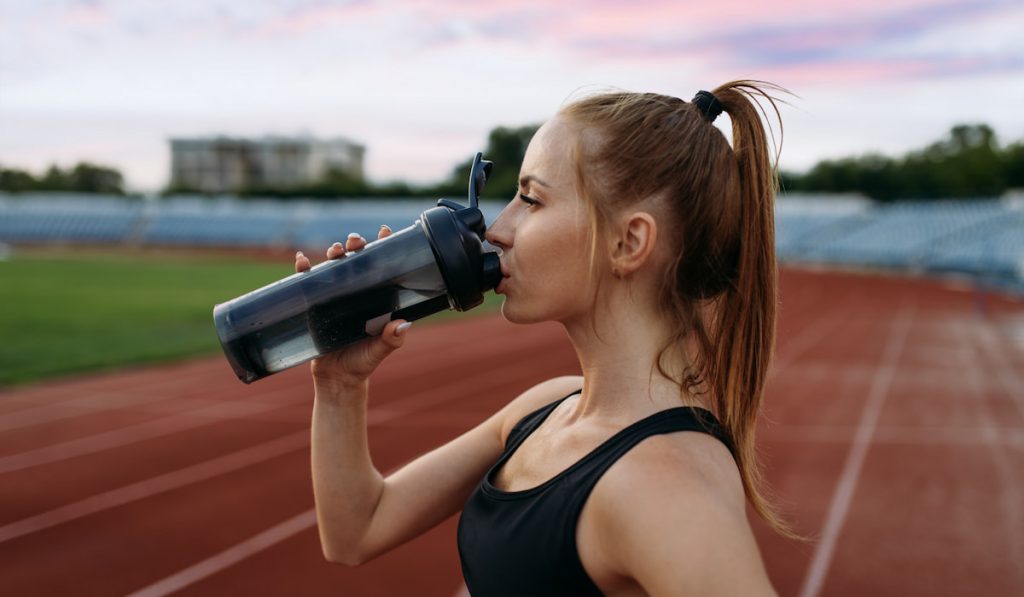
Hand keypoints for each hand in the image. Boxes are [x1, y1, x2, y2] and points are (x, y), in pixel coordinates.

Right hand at [294, 225, 410, 388]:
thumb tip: (402, 325)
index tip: (386, 231)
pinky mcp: (314, 304)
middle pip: (356, 259)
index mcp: (375, 298)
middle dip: (356, 244)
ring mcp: (334, 296)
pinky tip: (301, 260)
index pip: (382, 266)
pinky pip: (307, 282)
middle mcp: (356, 293)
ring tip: (335, 249)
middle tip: (355, 241)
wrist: (337, 379)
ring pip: (334, 265)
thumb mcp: (379, 351)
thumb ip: (391, 340)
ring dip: (334, 252)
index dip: (384, 246)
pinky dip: (303, 268)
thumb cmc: (363, 363)